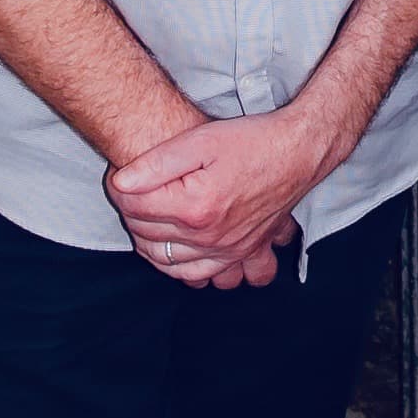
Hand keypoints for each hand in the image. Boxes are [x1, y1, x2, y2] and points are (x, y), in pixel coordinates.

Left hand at [107, 105, 335, 290]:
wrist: (299, 152)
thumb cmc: (252, 141)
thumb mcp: (200, 140)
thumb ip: (156, 162)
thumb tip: (120, 182)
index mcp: (194, 206)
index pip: (133, 207)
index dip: (118, 188)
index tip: (120, 175)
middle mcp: (209, 236)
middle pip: (146, 234)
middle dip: (130, 213)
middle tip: (133, 191)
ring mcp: (227, 249)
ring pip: (167, 262)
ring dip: (148, 244)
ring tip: (148, 220)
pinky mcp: (240, 253)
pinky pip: (202, 277)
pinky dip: (181, 270)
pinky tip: (176, 252)